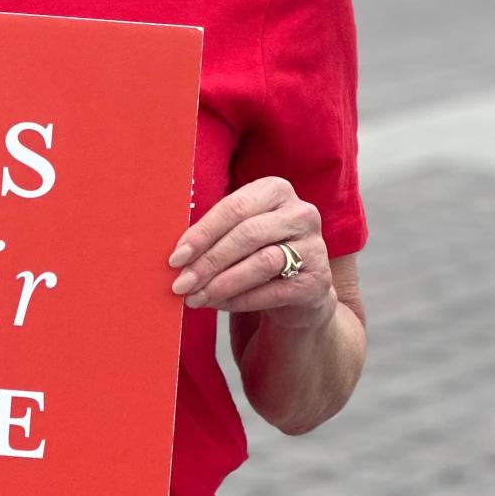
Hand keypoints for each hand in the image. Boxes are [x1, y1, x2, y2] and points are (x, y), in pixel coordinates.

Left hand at [168, 176, 336, 331]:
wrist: (298, 291)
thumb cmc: (256, 253)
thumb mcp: (237, 233)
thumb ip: (213, 234)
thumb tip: (177, 256)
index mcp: (276, 190)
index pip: (234, 208)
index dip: (202, 234)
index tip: (176, 257)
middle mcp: (301, 213)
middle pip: (247, 234)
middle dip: (209, 262)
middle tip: (182, 283)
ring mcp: (315, 247)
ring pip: (263, 262)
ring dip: (223, 283)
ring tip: (197, 297)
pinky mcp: (319, 281)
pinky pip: (275, 291)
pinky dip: (242, 299)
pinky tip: (219, 304)